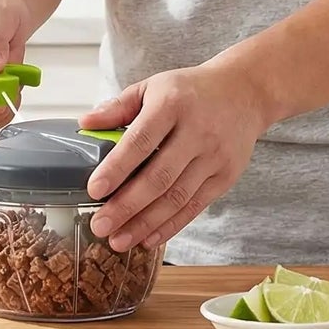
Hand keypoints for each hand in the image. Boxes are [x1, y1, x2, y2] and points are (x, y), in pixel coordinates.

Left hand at [78, 58, 268, 252]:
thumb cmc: (189, 91)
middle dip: (127, 206)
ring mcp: (214, 157)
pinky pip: (195, 206)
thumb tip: (84, 123)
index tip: (94, 190)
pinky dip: (170, 226)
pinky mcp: (226, 176)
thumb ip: (119, 107)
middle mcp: (196, 132)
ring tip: (118, 241)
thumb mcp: (153, 87)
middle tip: (100, 226)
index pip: (140, 141)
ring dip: (145, 223)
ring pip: (177, 198)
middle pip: (159, 177)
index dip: (116, 168)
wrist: (244, 92)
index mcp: (172, 104)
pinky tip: (148, 239)